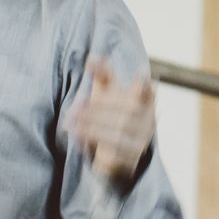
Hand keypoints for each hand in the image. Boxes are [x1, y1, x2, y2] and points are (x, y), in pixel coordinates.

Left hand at [66, 57, 155, 186]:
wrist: (120, 150)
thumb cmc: (114, 110)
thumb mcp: (109, 91)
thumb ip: (102, 74)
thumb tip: (91, 58)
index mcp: (146, 100)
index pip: (148, 91)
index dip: (146, 83)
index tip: (142, 72)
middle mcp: (148, 121)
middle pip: (127, 114)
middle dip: (101, 109)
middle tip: (77, 104)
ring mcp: (141, 142)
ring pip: (118, 135)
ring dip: (92, 127)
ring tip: (70, 121)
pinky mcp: (130, 160)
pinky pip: (112, 153)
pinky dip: (92, 144)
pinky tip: (76, 136)